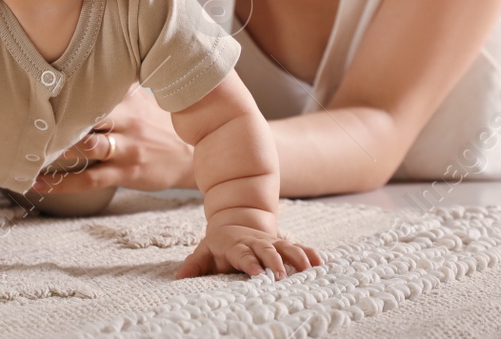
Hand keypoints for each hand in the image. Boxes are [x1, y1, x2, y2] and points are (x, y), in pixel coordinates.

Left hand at [37, 84, 195, 195]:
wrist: (192, 156)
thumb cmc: (160, 123)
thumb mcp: (143, 98)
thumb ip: (116, 84)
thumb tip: (89, 57)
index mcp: (128, 99)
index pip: (96, 87)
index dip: (68, 84)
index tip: (38, 80)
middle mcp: (127, 122)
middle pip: (88, 115)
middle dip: (58, 116)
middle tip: (24, 115)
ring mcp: (126, 149)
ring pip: (87, 147)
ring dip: (55, 150)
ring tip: (26, 151)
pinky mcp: (126, 174)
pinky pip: (90, 179)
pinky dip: (62, 183)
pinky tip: (38, 182)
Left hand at [177, 220, 321, 279]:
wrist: (234, 224)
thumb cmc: (219, 246)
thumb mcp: (204, 252)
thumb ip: (194, 265)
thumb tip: (180, 277)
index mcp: (235, 245)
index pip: (242, 253)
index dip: (249, 262)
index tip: (256, 273)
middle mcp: (255, 242)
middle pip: (266, 250)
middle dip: (274, 262)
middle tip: (282, 276)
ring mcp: (271, 242)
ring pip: (285, 247)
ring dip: (296, 257)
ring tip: (307, 270)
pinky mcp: (282, 245)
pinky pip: (299, 248)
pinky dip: (309, 254)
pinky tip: (320, 263)